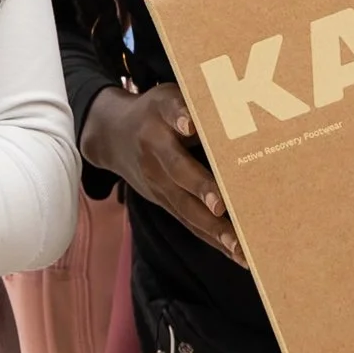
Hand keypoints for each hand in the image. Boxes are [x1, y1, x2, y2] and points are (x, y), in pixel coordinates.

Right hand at [79, 84, 244, 265]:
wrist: (112, 137)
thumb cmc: (155, 113)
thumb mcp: (167, 96)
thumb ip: (190, 102)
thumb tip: (229, 102)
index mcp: (158, 119)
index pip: (170, 115)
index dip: (179, 117)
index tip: (189, 125)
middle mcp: (154, 153)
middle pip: (178, 171)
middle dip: (201, 190)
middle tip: (222, 205)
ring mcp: (158, 184)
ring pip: (187, 208)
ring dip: (213, 229)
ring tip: (241, 247)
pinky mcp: (165, 203)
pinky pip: (190, 223)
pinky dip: (214, 240)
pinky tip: (239, 255)